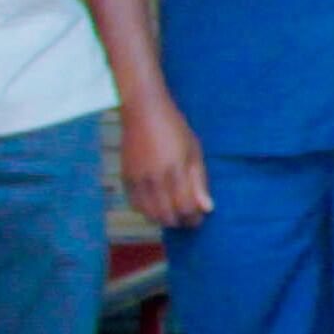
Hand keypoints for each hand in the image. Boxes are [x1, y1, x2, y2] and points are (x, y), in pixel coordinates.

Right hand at [118, 96, 213, 228]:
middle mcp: (155, 177)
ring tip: (174, 212)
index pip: (186, 207)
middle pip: (168, 215)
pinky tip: (157, 205)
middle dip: (181, 221)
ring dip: (164, 219)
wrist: (143, 112)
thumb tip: (207, 208)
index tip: (199, 217)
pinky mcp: (126, 178)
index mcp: (176, 169)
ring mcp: (138, 179)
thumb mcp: (194, 151)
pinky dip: (147, 211)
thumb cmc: (175, 129)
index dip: (194, 218)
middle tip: (188, 218)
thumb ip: (199, 181)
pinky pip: (136, 206)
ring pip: (150, 215)